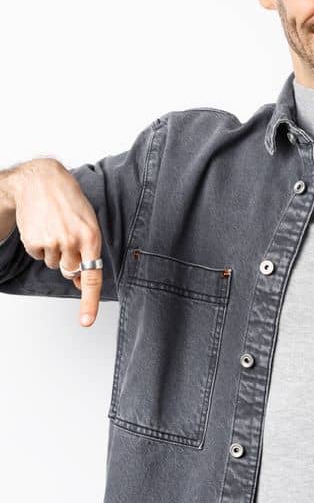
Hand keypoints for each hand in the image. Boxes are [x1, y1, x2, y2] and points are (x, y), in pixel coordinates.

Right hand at [2, 160, 105, 326]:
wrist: (42, 181)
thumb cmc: (70, 202)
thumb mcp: (88, 224)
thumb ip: (88, 253)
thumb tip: (79, 282)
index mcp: (92, 238)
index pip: (92, 277)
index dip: (89, 301)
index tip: (86, 321)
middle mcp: (72, 241)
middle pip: (70, 271)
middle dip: (69, 261)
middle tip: (67, 237)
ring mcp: (51, 242)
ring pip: (54, 264)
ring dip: (54, 250)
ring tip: (55, 227)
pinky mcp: (33, 241)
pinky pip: (39, 255)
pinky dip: (40, 245)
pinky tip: (42, 228)